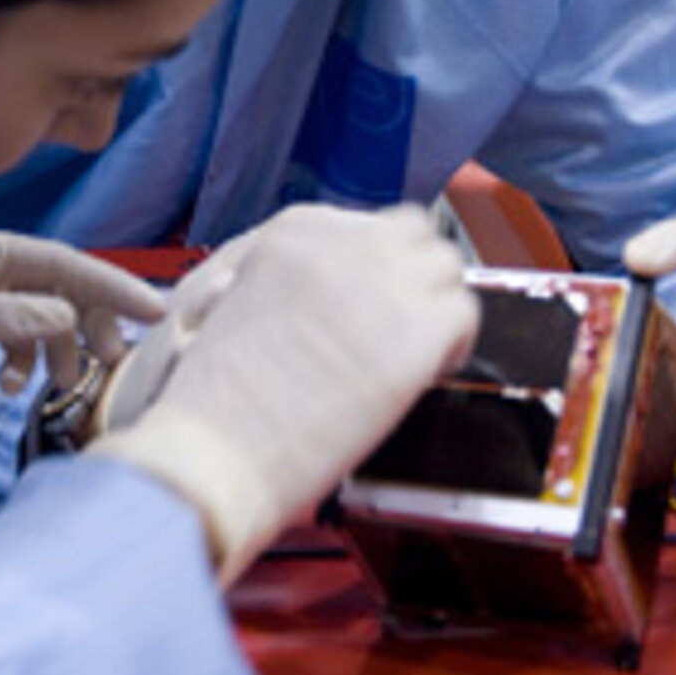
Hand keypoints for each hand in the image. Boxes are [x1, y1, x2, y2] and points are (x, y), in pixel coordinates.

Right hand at [88, 204, 479, 582]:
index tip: (373, 299)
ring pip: (447, 267)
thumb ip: (295, 282)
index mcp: (293, 232)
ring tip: (418, 350)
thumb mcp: (241, 303)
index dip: (376, 267)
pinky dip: (453, 344)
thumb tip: (342, 295)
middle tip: (404, 321)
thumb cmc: (216, 399)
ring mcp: (382, 283)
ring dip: (435, 304)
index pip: (366, 225)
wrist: (213, 450)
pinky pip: (463, 316)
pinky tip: (425, 374)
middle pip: (414, 235)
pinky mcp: (414, 333)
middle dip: (413, 275)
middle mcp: (341, 243)